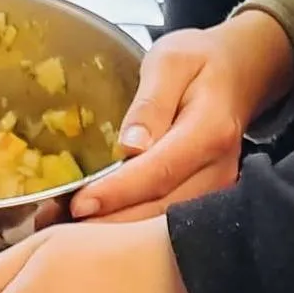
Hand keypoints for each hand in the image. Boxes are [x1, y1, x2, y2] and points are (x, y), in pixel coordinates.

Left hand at [71, 11, 293, 222]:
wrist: (239, 70)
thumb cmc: (200, 61)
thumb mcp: (170, 61)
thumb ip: (150, 102)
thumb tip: (129, 147)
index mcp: (209, 131)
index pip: (160, 171)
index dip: (118, 192)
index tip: (77, 203)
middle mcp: (218, 169)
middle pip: (160, 210)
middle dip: (108, 222)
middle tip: (54, 225)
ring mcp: (217, 189)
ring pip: (162, 224)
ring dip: (116, 231)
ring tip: (65, 227)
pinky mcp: (207, 198)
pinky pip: (167, 219)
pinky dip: (131, 227)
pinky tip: (97, 221)